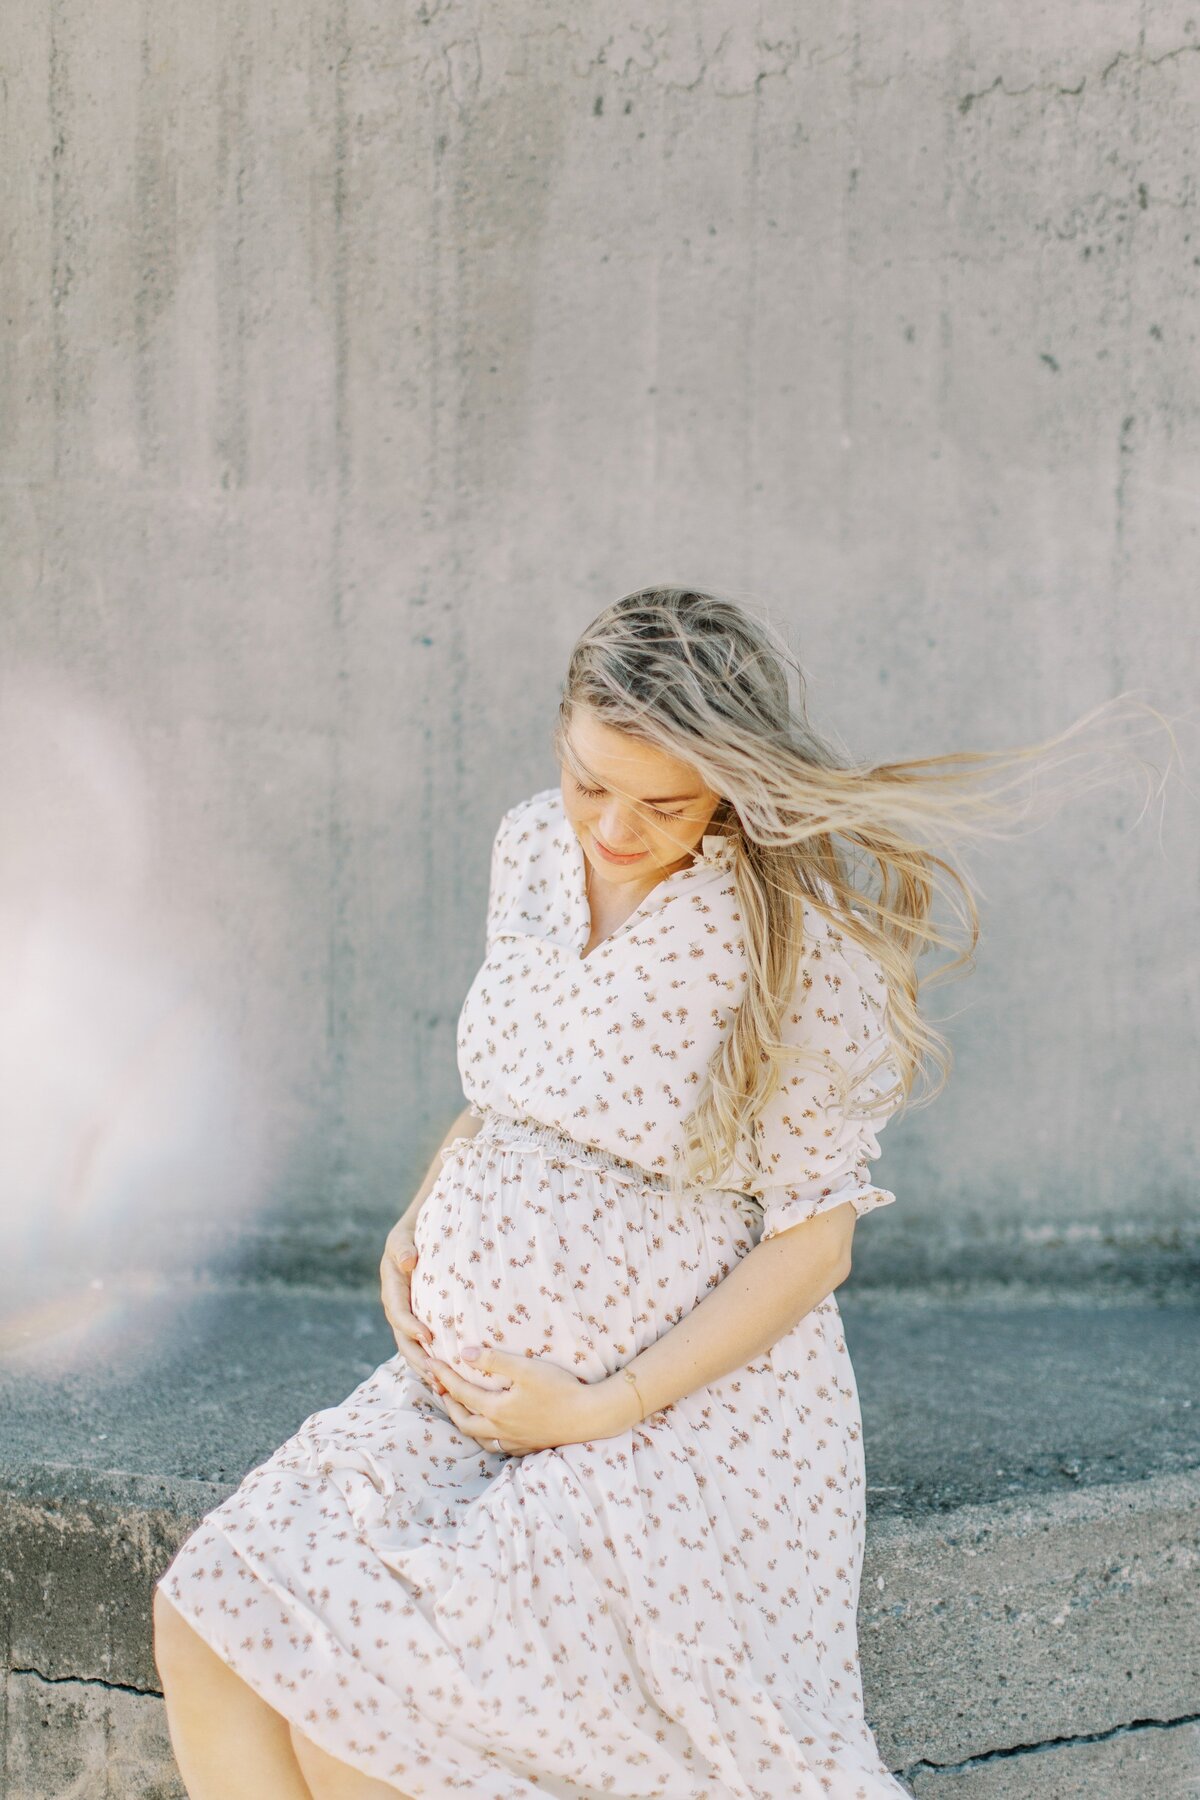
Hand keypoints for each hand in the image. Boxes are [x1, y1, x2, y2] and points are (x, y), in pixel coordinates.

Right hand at [379, 1216, 445, 1404]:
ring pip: (413, 1349)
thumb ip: (403, 1248)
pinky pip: (424, 1346)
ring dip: (426, 1368)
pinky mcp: (420, 1323)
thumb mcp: (403, 1236)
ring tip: (443, 1387)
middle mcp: (397, 1308)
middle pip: (404, 1340)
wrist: (416, 1237)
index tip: (427, 1336)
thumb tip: (408, 1260)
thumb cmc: (412, 1234)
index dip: (410, 1326)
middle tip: (436, 1374)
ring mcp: (408, 1318)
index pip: (398, 1312)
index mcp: (392, 1289)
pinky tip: (449, 1381)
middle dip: (418, 1359)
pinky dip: (433, 1362)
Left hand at [426, 1343, 605, 1455]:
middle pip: (463, 1421)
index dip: (443, 1376)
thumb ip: (495, 1360)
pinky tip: (492, 1428)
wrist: (589, 1417)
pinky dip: (486, 1436)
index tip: (430, 1363)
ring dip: (465, 1422)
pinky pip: (498, 1445)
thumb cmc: (560, 1389)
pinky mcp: (528, 1446)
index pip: (461, 1392)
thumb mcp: (526, 1369)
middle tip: (438, 1388)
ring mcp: (515, 1441)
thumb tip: (465, 1354)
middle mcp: (501, 1429)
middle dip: (448, 1403)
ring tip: (460, 1408)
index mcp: (497, 1409)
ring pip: (479, 1438)